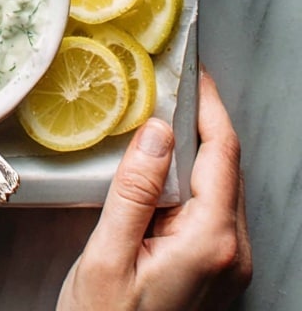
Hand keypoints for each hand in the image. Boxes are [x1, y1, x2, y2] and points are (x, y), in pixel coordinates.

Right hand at [57, 68, 251, 309]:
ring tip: (161, 115)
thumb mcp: (107, 255)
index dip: (208, 105)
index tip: (191, 70)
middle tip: (169, 83)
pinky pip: (212, 209)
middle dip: (201, 120)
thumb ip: (136, 191)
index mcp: (211, 241)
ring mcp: (229, 265)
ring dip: (196, 148)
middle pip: (227, 165)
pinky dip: (192, 178)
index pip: (222, 153)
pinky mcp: (216, 271)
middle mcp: (232, 251)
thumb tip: (157, 130)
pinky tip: (162, 168)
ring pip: (221, 186)